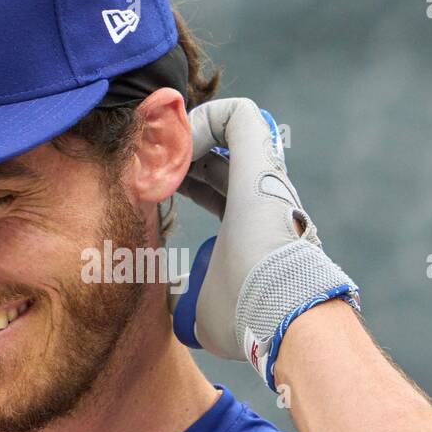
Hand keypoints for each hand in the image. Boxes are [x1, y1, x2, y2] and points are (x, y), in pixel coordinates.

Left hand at [173, 98, 359, 390]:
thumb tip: (167, 308)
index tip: (155, 188)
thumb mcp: (201, 311)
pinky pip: (237, 115)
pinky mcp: (262, 160)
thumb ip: (184, 302)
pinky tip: (178, 145)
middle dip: (179, 152)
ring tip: (160, 152)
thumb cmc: (246, 315)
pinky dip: (203, 119)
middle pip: (218, 154)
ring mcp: (266, 176)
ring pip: (229, 127)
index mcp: (251, 222)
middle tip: (150, 165)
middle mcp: (263, 193)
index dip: (183, 179)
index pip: (215, 184)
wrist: (282, 313)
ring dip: (187, 132)